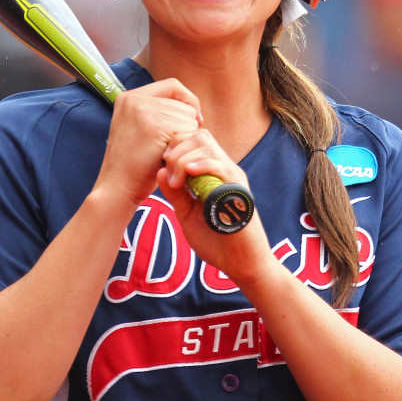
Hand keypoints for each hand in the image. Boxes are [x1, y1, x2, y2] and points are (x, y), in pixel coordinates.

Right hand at [92, 79, 201, 211]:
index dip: (188, 101)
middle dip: (185, 126)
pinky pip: (187, 130)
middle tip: (169, 148)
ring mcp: (143, 111)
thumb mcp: (138, 129)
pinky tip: (167, 158)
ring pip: (188, 118)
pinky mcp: (154, 126)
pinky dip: (183, 146)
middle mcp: (134, 98)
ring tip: (164, 153)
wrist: (117, 188)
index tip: (195, 120)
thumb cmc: (133, 164)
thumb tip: (192, 107)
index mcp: (129, 97)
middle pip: (183, 104)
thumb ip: (156, 112)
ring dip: (184, 138)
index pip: (173, 86)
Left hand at [156, 129, 275, 287]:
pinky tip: (188, 175)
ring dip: (183, 159)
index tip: (163, 170)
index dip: (174, 148)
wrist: (241, 264)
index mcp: (212, 173)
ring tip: (177, 184)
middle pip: (199, 136)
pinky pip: (222, 166)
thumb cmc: (216, 241)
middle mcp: (224, 169)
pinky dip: (202, 165)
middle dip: (176, 149)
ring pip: (207, 146)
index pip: (193, 140)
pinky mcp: (239, 190)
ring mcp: (233, 178)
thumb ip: (175, 194)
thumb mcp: (187, 214)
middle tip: (169, 177)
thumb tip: (160, 171)